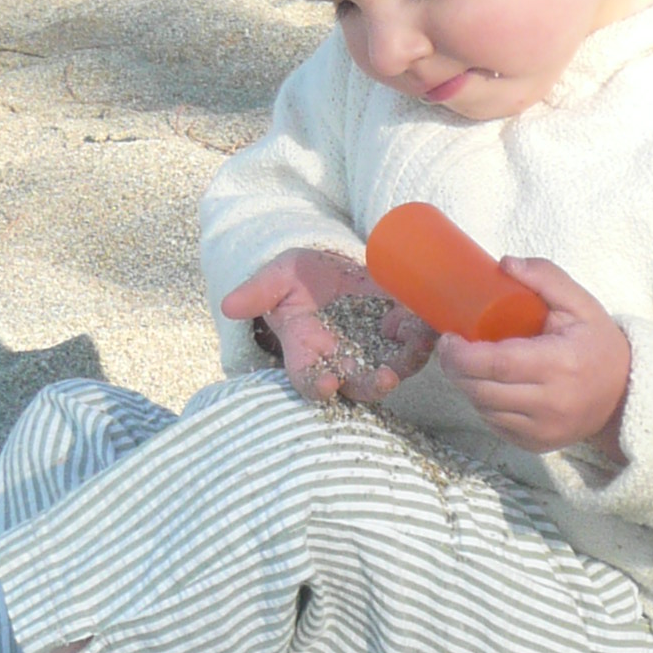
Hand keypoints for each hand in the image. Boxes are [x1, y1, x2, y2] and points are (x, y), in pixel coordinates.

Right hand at [222, 249, 435, 403]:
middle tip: (383, 380)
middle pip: (357, 384)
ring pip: (391, 369)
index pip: (308, 379)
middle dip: (371, 385)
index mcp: (307, 353)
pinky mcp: (398, 332)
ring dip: (404, 364)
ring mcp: (372, 349)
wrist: (330, 267)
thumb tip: (229, 306)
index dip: (316, 385)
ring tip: (415, 348)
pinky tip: (423, 321)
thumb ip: (257, 292)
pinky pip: (413, 344)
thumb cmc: (297, 278)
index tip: (326, 384)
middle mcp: (341, 360)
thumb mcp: (276, 279)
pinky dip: (420, 336)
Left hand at [436, 258, 629, 457]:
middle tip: (450, 350)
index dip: (463, 354)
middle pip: (482, 390)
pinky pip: (495, 426)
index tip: (449, 338)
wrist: (624, 394)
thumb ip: (546, 277)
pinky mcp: (537, 444)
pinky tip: (490, 388)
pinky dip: (485, 406)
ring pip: (484, 410)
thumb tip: (505, 263)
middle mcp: (552, 403)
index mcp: (561, 364)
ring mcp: (544, 429)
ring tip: (470, 366)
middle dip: (457, 370)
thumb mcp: (580, 303)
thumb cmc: (598, 344)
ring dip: (469, 388)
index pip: (498, 363)